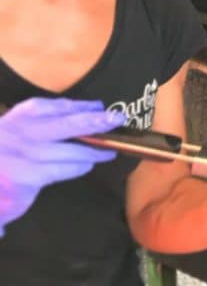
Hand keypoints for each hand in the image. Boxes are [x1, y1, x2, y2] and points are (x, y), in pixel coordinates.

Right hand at [0, 97, 125, 235]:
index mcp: (19, 117)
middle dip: (95, 120)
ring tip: (108, 150)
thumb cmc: (3, 154)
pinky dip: (77, 167)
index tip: (99, 106)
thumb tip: (85, 112)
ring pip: (69, 150)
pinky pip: (61, 169)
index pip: (54, 106)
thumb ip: (44, 122)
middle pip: (65, 124)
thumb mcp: (16, 131)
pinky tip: (87, 165)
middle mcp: (20, 133)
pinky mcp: (26, 178)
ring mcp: (23, 156)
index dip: (80, 106)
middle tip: (117, 118)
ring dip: (93, 150)